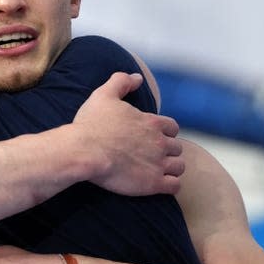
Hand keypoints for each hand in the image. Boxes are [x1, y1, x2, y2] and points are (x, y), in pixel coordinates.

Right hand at [73, 72, 183, 195]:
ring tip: (157, 171)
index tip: (152, 137)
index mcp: (151, 122)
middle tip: (152, 156)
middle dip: (167, 151)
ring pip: (179, 167)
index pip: (172, 127)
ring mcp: (158, 163)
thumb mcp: (103, 95)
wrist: (84, 151)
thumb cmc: (92, 124)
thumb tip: (137, 77)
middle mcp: (159, 142)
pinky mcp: (153, 183)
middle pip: (177, 148)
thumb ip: (121, 82)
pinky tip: (159, 184)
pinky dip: (170, 185)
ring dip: (171, 169)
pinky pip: (175, 186)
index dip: (164, 132)